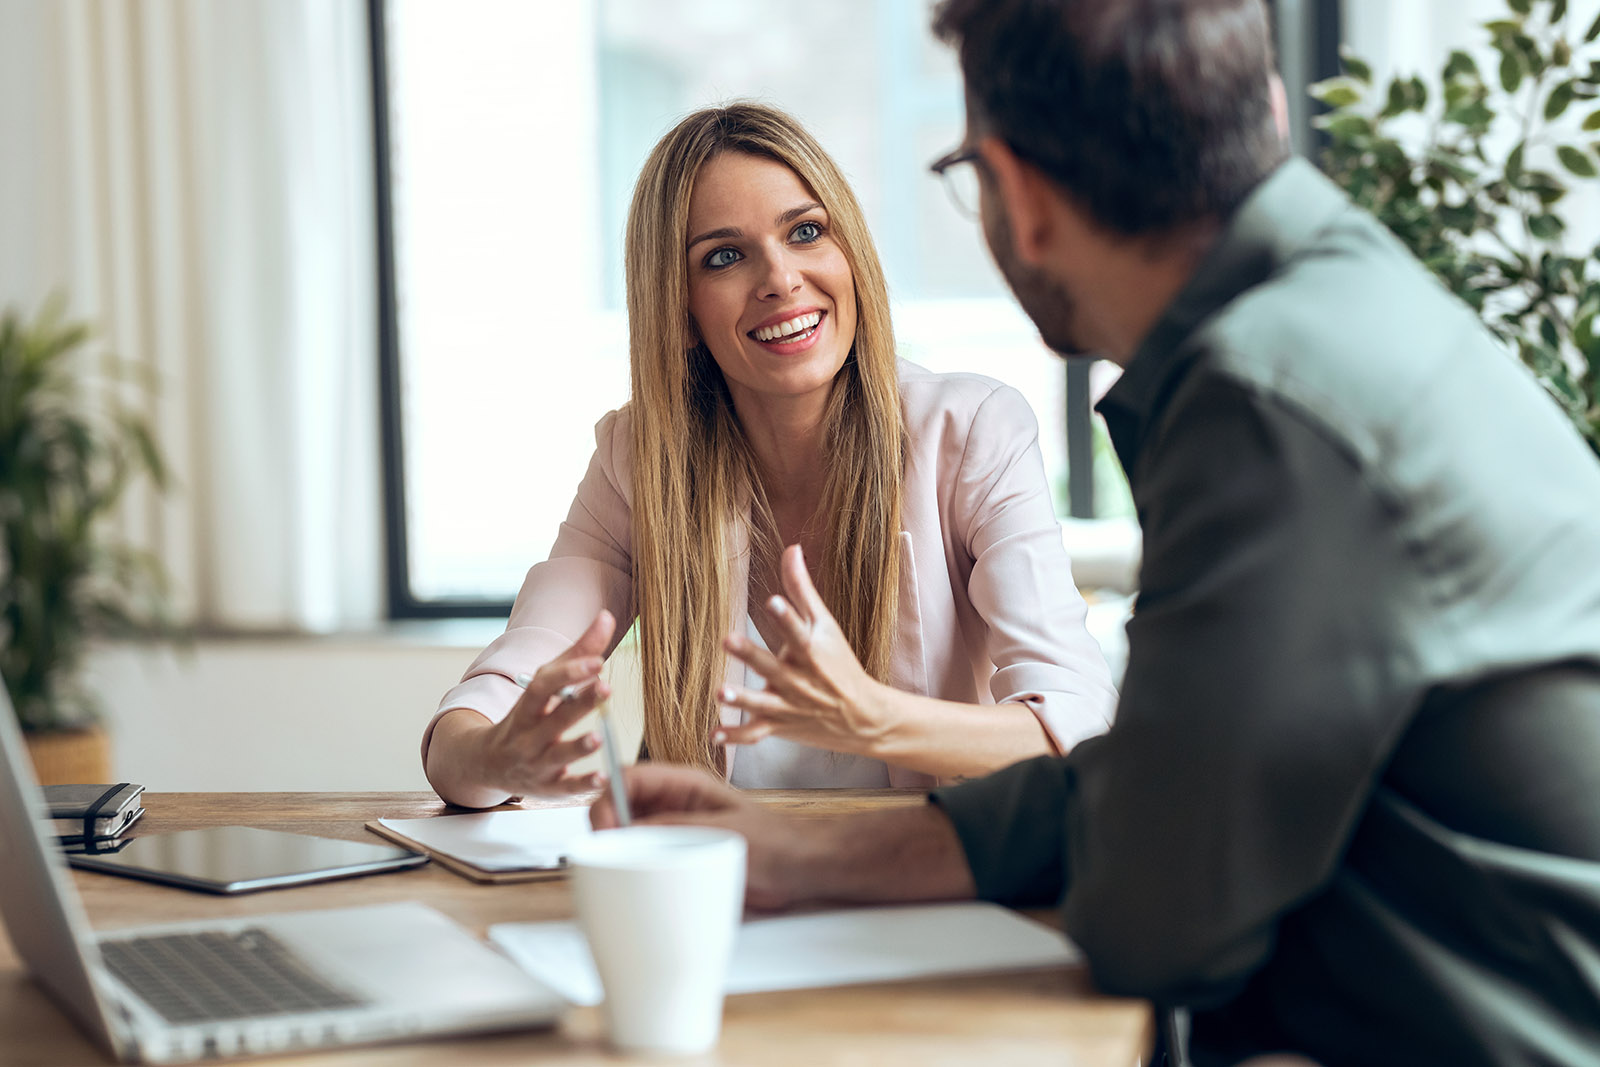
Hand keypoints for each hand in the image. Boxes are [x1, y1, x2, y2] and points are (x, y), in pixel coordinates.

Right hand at [481, 610, 616, 795]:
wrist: (487, 763)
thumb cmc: (528, 716)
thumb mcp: (546, 684)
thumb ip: (578, 653)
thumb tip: (606, 617)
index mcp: (528, 705)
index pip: (544, 686)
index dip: (569, 673)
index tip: (597, 660)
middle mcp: (529, 734)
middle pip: (554, 717)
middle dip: (579, 703)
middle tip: (606, 688)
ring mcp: (536, 763)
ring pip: (557, 756)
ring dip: (577, 747)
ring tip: (598, 738)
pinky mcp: (548, 788)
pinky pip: (565, 789)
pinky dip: (582, 786)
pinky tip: (602, 780)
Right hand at [590, 764, 807, 909]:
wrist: (798, 867)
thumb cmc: (772, 842)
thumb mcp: (722, 832)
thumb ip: (674, 829)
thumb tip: (628, 832)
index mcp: (684, 783)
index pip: (629, 777)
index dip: (608, 799)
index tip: (607, 831)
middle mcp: (672, 802)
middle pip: (619, 802)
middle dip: (605, 825)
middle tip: (605, 855)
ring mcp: (672, 828)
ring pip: (626, 830)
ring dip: (615, 847)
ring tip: (615, 868)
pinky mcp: (675, 853)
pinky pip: (641, 854)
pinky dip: (630, 865)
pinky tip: (631, 880)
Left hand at [715, 544, 893, 754]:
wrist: (864, 716)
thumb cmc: (840, 664)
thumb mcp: (826, 626)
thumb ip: (802, 589)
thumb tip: (791, 548)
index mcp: (812, 652)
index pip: (799, 632)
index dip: (786, 617)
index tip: (773, 601)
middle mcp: (800, 680)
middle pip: (773, 666)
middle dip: (752, 655)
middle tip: (729, 639)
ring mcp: (789, 706)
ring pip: (762, 704)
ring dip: (741, 700)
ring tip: (721, 692)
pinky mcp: (781, 726)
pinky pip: (756, 734)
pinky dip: (736, 737)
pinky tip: (714, 735)